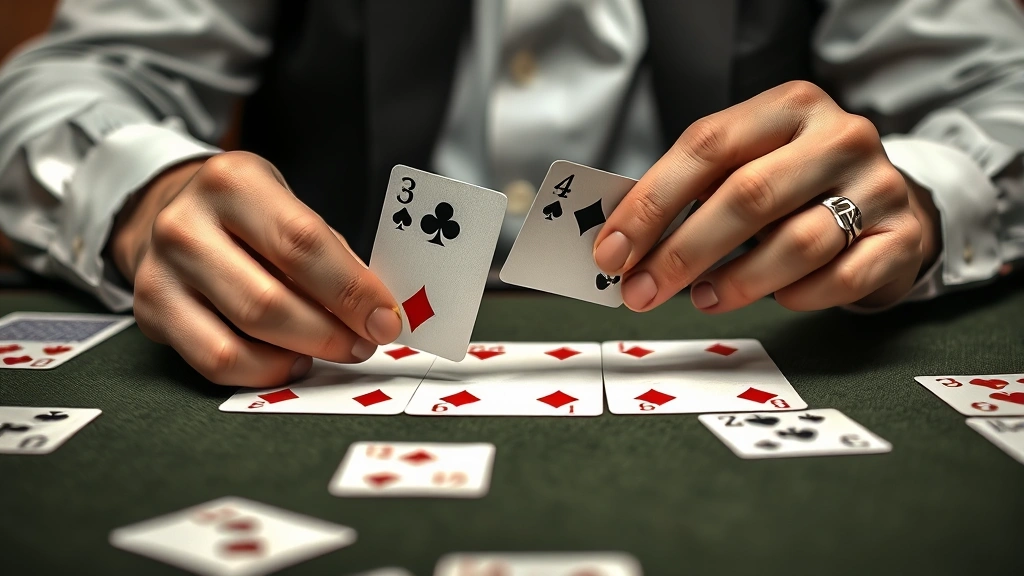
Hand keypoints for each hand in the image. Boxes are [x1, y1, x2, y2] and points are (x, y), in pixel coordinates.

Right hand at [109, 151, 402, 386]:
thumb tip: (376, 311)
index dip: (351, 290)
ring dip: (301, 356)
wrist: (167, 211)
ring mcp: (161, 271)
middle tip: (364, 343)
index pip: (302, 244)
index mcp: (234, 182)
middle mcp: (186, 224)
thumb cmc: (245, 216)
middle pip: (269, 301)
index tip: (386, 320)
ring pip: (240, 339)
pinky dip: (264, 371)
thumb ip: (330, 254)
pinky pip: (215, 361)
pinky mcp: (150, 312)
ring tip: (332, 350)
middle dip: (330, 332)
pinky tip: (290, 361)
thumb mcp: (288, 207)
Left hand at [593, 81, 941, 312]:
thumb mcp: (749, 165)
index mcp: (788, 106)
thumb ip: (693, 193)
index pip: (705, 146)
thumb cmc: (796, 186)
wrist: (889, 200)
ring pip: (798, 243)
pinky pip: (841, 279)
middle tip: (641, 292)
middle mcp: (838, 136)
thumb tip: (623, 247)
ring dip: (736, 281)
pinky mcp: (902, 237)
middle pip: (748, 196)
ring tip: (702, 298)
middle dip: (682, 253)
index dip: (651, 203)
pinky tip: (776, 298)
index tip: (612, 252)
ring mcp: (879, 185)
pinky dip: (798, 296)